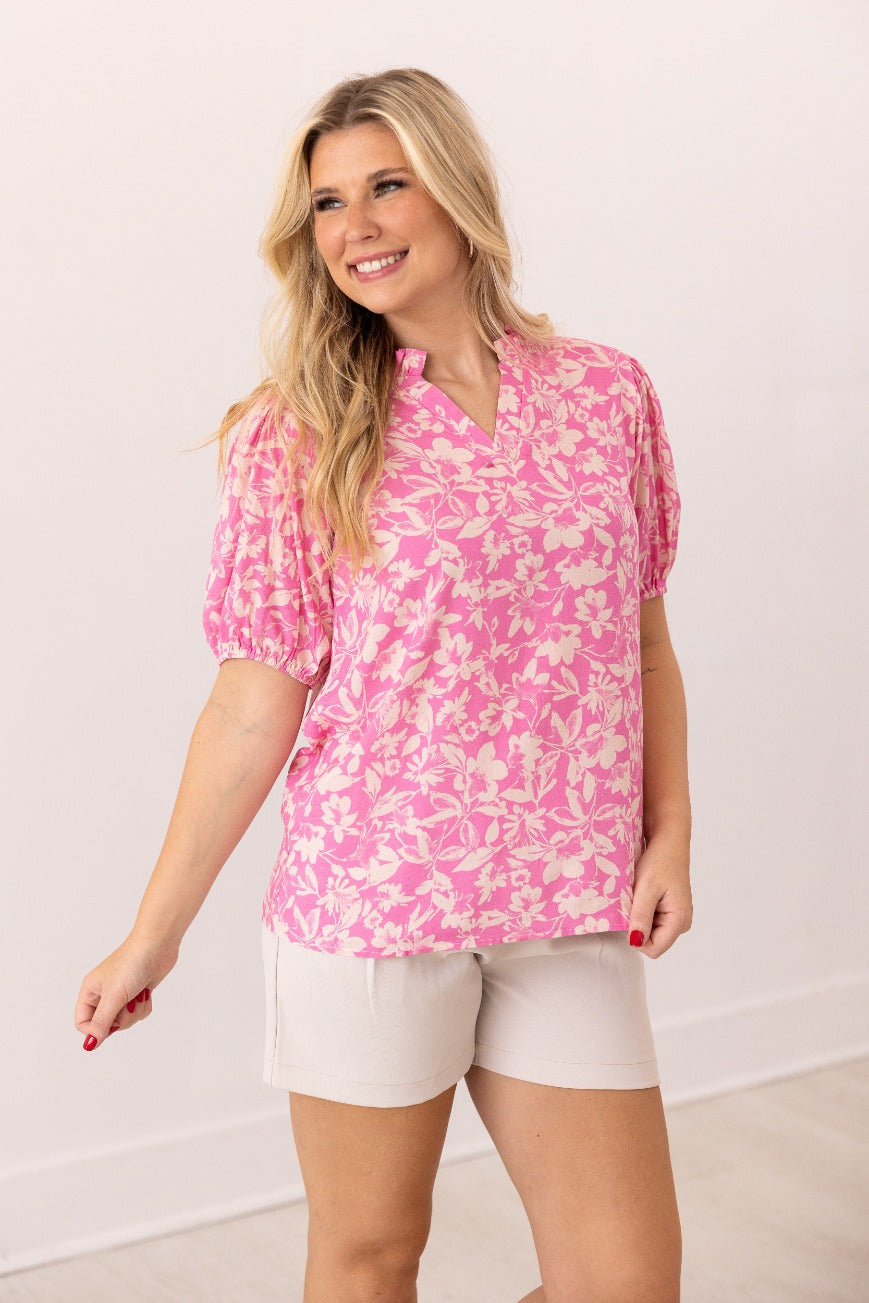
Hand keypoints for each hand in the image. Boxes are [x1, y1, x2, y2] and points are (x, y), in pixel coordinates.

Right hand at [75, 934, 179, 1050]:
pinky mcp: (137, 994)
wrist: (158, 945)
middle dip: (121, 1018)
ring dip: (135, 1012)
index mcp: (90, 991)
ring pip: (124, 1021)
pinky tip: (146, 991)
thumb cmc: (132, 964)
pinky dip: (144, 1006)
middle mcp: (103, 994)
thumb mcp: (113, 996)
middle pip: (106, 1025)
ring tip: (138, 994)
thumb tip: (89, 1045)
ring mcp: (121, 994)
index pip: (82, 1022)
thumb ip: (101, 1022)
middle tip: (127, 1003)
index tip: (111, 1023)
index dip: (95, 1029)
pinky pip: (138, 1014)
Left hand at [627, 833, 692, 958]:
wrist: (668, 841)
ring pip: (650, 931)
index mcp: (679, 920)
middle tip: (636, 900)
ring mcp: (677, 918)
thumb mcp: (646, 888)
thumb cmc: (659, 860)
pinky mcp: (670, 911)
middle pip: (652, 941)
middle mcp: (681, 923)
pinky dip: (642, 911)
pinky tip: (644, 894)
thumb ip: (640, 916)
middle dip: (638, 925)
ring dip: (639, 917)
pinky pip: (651, 921)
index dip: (636, 937)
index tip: (629, 914)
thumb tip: (635, 942)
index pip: (654, 948)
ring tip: (640, 895)